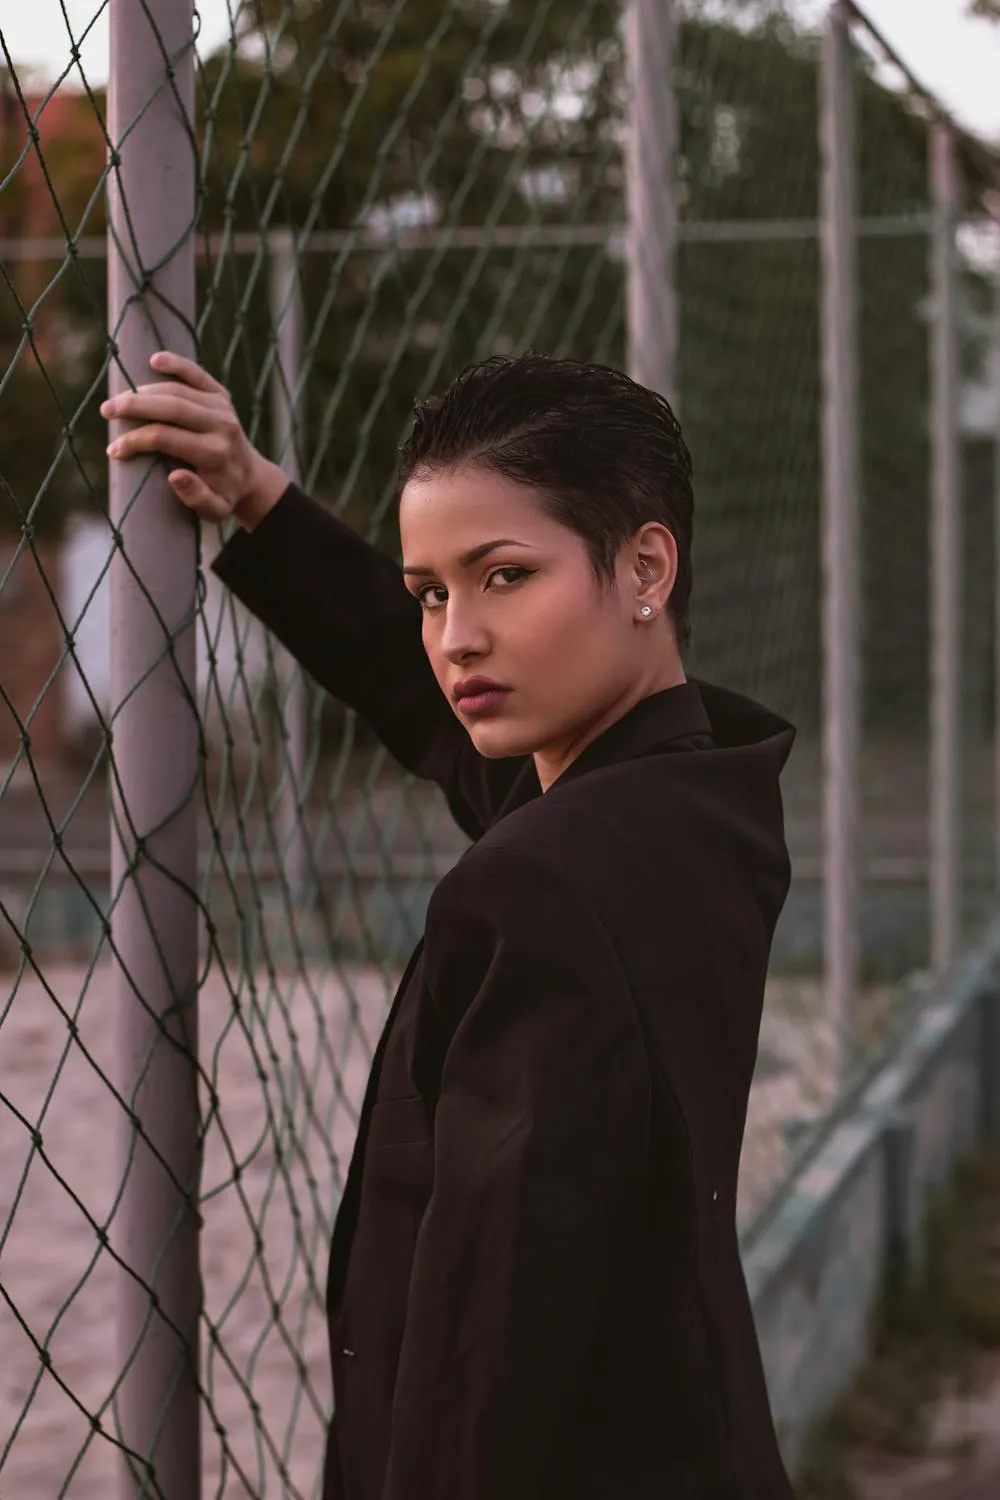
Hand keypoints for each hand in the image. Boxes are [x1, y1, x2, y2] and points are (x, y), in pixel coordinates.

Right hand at [100, 350, 288, 529]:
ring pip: (177, 389)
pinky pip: (197, 374)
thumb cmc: (223, 494)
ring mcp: (222, 406)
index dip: (136, 441)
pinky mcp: (221, 394)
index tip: (114, 451)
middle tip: (106, 411)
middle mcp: (221, 425)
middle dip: (134, 407)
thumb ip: (196, 497)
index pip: (166, 438)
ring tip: (116, 399)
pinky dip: (177, 364)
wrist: (250, 476)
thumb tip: (175, 475)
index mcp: (215, 452)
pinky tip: (154, 360)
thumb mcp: (215, 509)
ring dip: (143, 390)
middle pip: (171, 407)